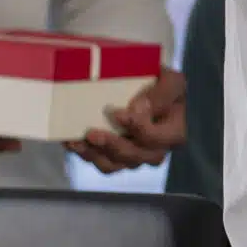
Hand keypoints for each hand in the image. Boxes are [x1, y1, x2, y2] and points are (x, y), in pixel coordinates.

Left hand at [68, 68, 187, 172]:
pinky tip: (73, 142)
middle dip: (111, 146)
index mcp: (173, 133)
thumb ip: (162, 93)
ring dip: (94, 154)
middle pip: (135, 157)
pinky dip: (86, 154)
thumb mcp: (171, 81)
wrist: (149, 88)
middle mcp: (156, 150)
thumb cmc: (162, 84)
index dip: (136, 129)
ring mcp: (135, 156)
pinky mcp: (117, 157)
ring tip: (78, 141)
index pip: (155, 138)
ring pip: (115, 165)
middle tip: (91, 133)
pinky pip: (101, 163)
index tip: (117, 113)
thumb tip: (137, 107)